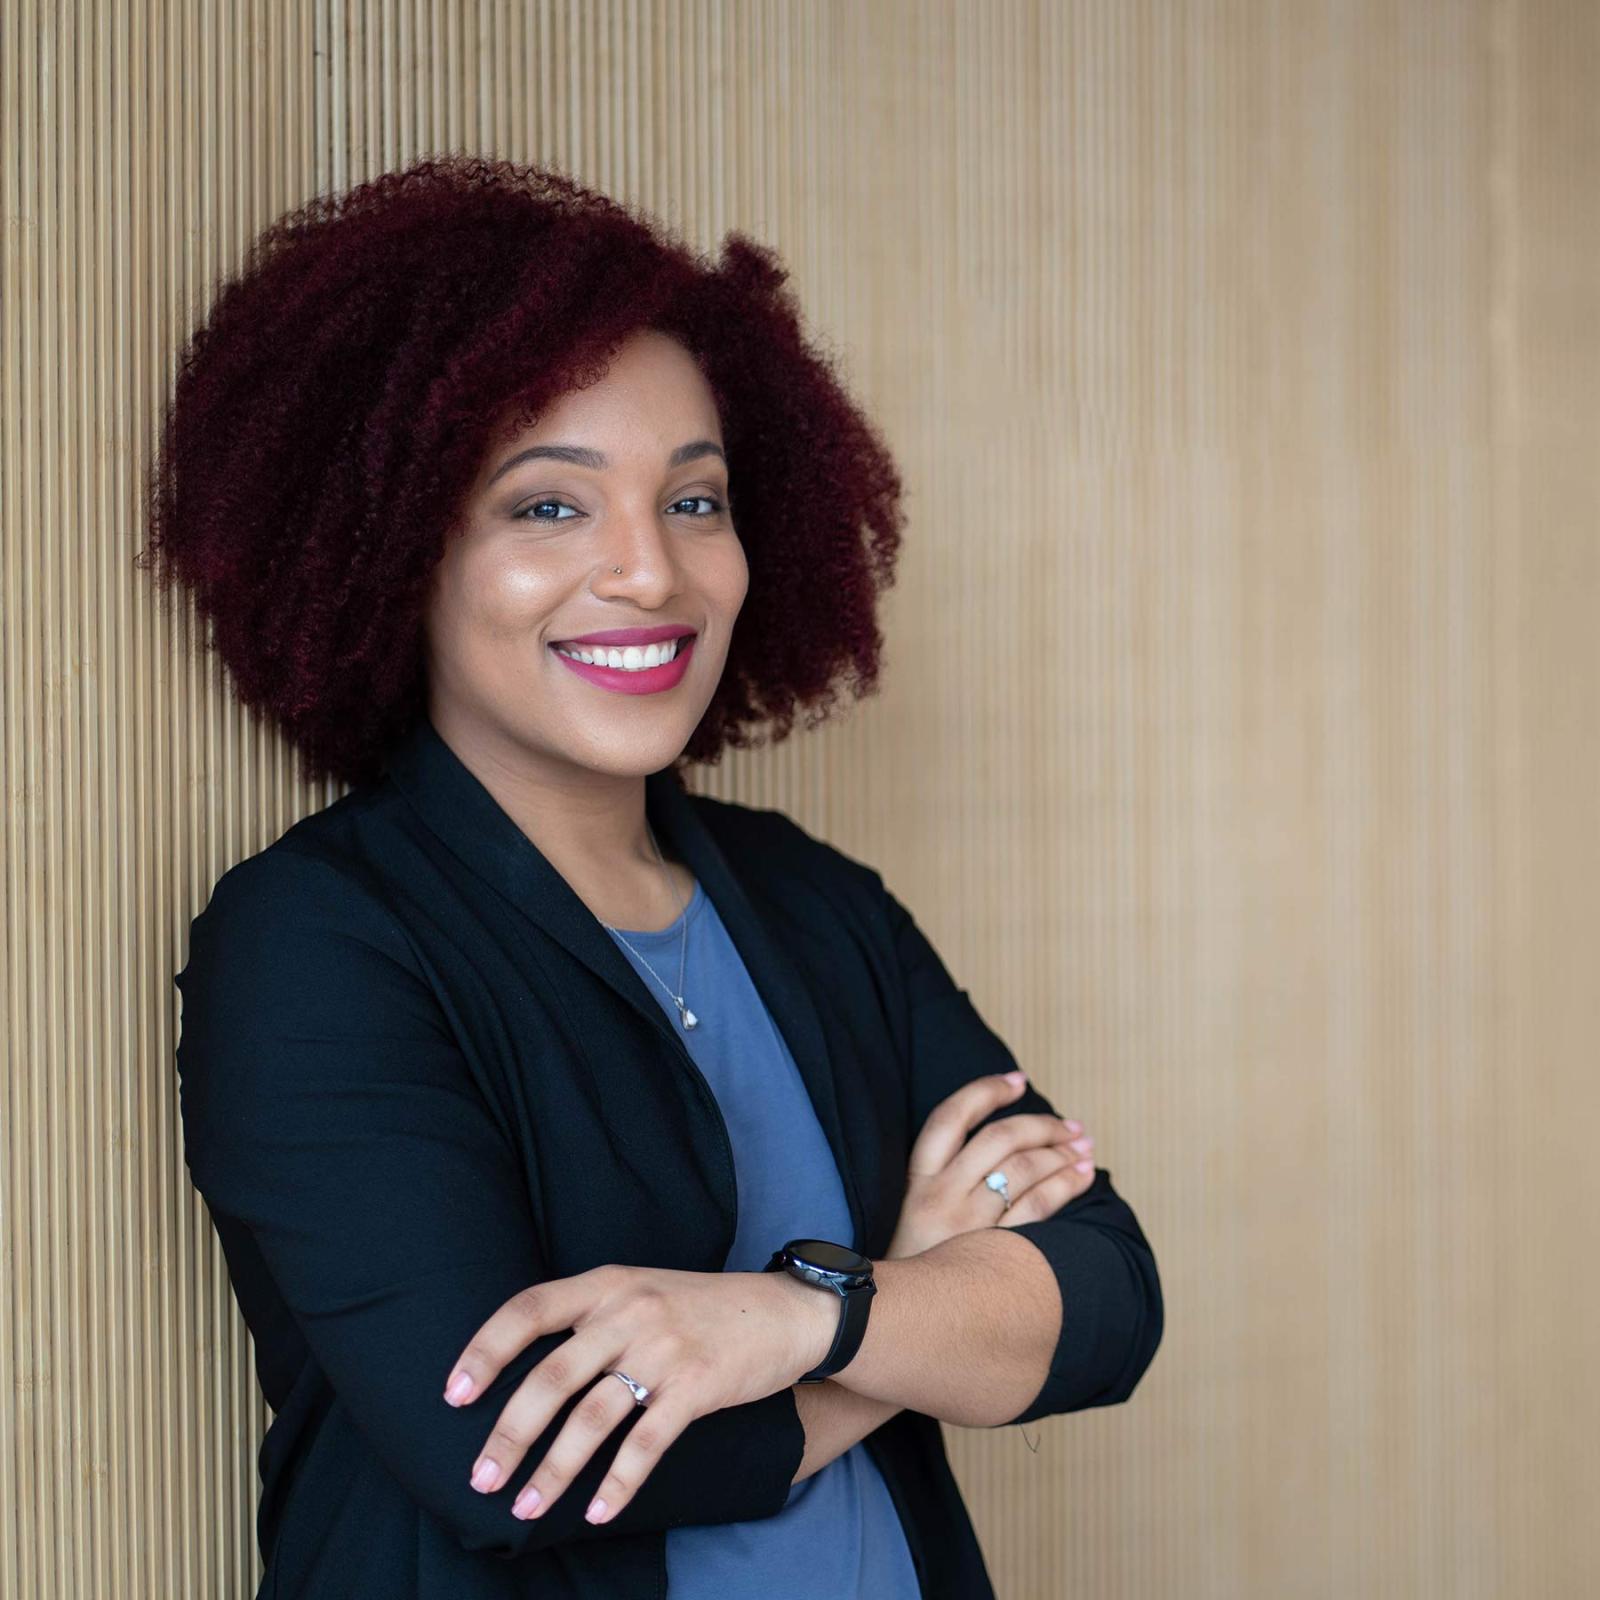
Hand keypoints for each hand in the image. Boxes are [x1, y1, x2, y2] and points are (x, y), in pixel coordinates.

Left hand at [440, 1263, 834, 1526]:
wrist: (782, 1312)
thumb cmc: (700, 1309)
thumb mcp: (641, 1291)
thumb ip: (590, 1318)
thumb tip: (523, 1370)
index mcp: (607, 1283)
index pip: (528, 1309)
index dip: (486, 1351)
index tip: (453, 1394)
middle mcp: (629, 1311)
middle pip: (551, 1376)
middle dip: (509, 1434)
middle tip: (482, 1479)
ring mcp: (664, 1348)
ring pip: (591, 1417)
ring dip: (554, 1470)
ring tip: (525, 1508)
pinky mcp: (697, 1385)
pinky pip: (645, 1442)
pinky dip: (617, 1483)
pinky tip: (598, 1511)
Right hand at [887, 1070, 1096, 1257]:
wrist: (895, 1326)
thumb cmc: (915, 1266)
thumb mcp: (910, 1215)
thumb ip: (945, 1180)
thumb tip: (1004, 1142)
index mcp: (917, 1180)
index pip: (951, 1116)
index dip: (986, 1090)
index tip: (1018, 1081)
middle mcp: (940, 1195)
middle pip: (1001, 1138)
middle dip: (1043, 1125)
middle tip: (1071, 1127)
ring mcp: (967, 1225)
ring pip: (1025, 1169)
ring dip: (1062, 1152)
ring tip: (1084, 1149)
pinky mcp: (993, 1254)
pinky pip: (1039, 1208)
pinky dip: (1065, 1185)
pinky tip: (1082, 1177)